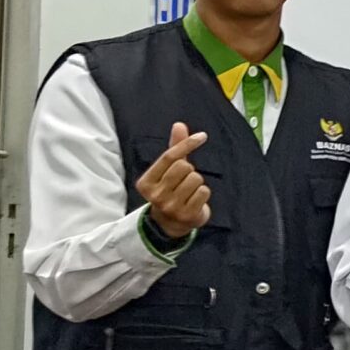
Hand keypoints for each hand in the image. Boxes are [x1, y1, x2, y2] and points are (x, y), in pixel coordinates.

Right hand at [137, 121, 210, 244]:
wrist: (170, 224)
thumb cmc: (170, 190)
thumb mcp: (168, 170)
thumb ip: (174, 148)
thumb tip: (179, 124)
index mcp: (146, 182)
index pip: (169, 157)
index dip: (187, 144)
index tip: (202, 136)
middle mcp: (155, 195)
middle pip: (184, 167)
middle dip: (189, 170)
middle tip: (183, 181)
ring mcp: (170, 207)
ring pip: (196, 178)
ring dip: (197, 183)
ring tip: (188, 192)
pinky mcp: (186, 215)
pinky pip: (204, 191)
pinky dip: (203, 193)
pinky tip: (194, 200)